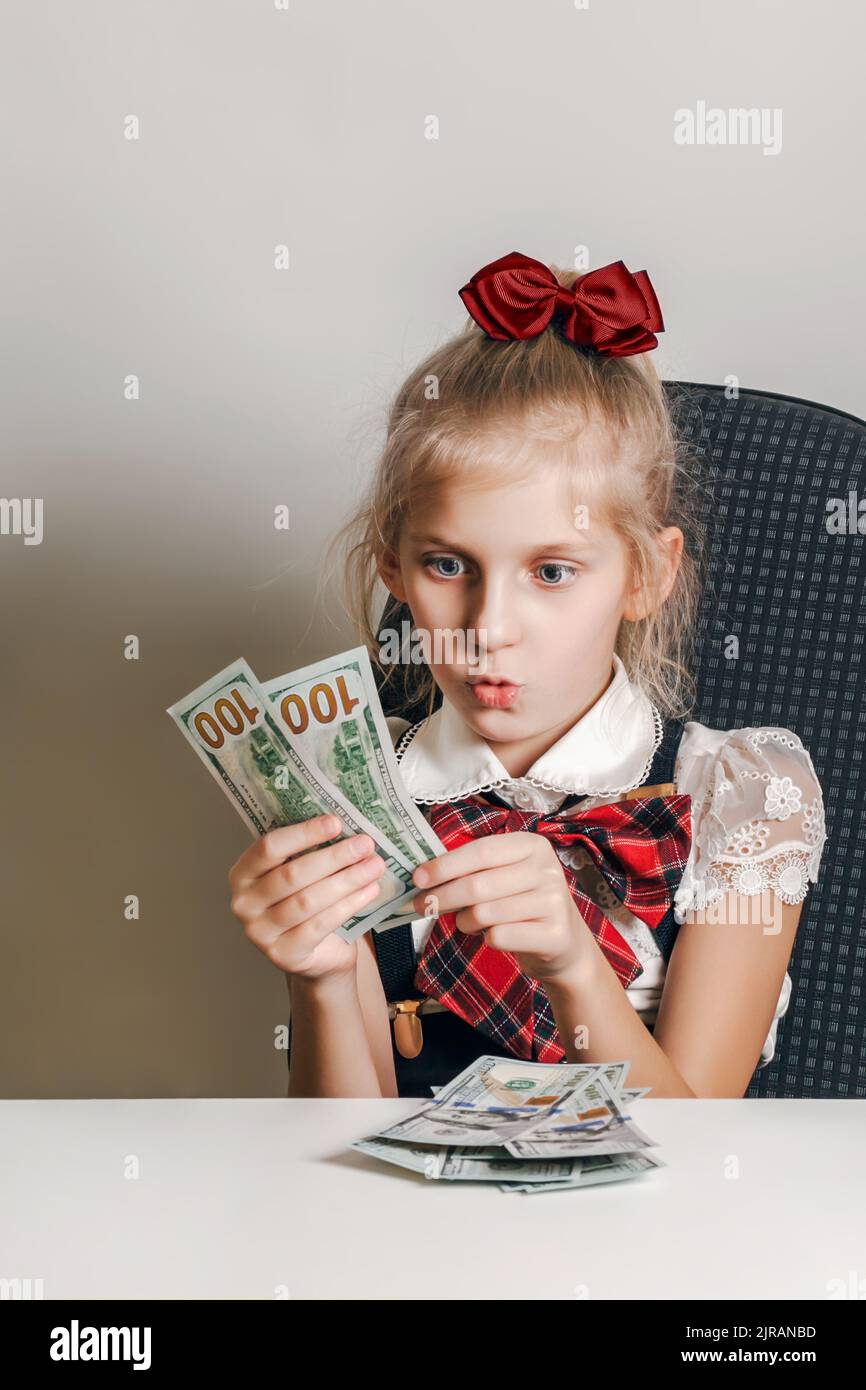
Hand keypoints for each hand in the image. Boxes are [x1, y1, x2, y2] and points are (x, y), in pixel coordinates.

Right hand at [228, 814, 385, 980]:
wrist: (314, 954)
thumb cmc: (306, 901)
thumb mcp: (300, 874)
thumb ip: (309, 852)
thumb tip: (345, 825)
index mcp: (243, 873)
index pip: (269, 847)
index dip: (303, 834)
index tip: (336, 823)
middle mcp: (244, 903)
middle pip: (292, 875)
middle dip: (334, 857)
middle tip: (365, 844)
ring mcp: (260, 932)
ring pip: (308, 900)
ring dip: (347, 880)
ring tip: (374, 866)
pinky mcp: (284, 954)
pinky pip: (319, 925)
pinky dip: (348, 905)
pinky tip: (370, 891)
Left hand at [411, 832, 588, 985]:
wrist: (565, 945)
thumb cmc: (523, 905)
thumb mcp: (506, 877)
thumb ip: (475, 870)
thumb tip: (425, 875)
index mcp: (533, 846)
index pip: (481, 851)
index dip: (445, 865)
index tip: (417, 878)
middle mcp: (547, 869)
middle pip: (478, 884)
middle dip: (442, 897)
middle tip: (420, 906)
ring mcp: (554, 902)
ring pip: (485, 913)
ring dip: (465, 921)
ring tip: (468, 922)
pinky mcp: (555, 934)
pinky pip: (499, 937)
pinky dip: (487, 939)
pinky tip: (494, 936)